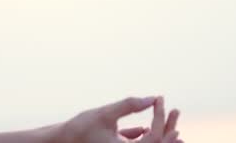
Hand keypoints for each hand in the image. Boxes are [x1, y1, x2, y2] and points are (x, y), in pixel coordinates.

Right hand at [54, 96, 182, 142]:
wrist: (59, 142)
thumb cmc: (80, 129)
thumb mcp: (105, 113)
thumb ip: (129, 105)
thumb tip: (153, 98)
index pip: (154, 138)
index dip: (161, 119)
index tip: (161, 100)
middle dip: (169, 130)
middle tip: (176, 111)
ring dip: (160, 135)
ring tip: (171, 121)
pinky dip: (144, 140)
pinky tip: (147, 129)